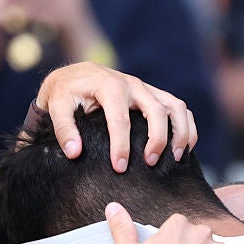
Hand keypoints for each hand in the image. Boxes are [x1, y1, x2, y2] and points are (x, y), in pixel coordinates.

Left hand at [37, 63, 195, 171]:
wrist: (74, 76)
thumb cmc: (65, 93)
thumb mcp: (56, 107)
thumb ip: (63, 129)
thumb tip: (74, 152)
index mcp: (108, 85)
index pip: (120, 117)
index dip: (121, 145)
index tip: (119, 167)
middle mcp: (132, 84)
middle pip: (156, 109)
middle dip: (157, 138)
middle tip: (150, 163)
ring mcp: (146, 89)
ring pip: (175, 106)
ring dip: (180, 131)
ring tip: (175, 158)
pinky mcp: (153, 95)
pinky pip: (178, 108)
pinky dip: (186, 126)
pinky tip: (183, 148)